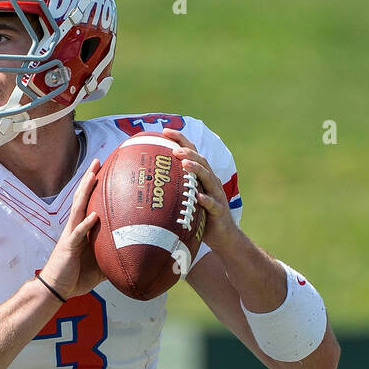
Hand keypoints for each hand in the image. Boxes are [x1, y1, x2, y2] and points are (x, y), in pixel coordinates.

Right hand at [39, 159, 105, 299]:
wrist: (57, 289)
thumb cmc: (77, 276)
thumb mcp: (100, 264)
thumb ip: (113, 255)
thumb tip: (134, 254)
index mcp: (82, 229)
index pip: (89, 202)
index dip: (95, 186)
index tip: (105, 170)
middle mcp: (75, 227)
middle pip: (82, 198)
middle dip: (89, 179)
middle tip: (97, 161)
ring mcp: (71, 235)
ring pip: (78, 208)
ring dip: (86, 191)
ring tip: (93, 176)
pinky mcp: (68, 247)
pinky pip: (78, 233)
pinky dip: (86, 224)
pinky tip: (94, 215)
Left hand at [159, 128, 235, 255]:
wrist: (223, 236)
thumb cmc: (201, 217)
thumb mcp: (186, 200)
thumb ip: (173, 189)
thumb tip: (146, 183)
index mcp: (202, 177)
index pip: (192, 152)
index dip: (180, 140)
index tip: (164, 131)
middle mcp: (211, 182)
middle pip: (201, 161)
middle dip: (188, 151)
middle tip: (174, 148)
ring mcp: (216, 195)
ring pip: (208, 178)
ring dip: (196, 169)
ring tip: (184, 163)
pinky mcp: (219, 211)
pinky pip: (212, 204)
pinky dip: (206, 200)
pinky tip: (199, 197)